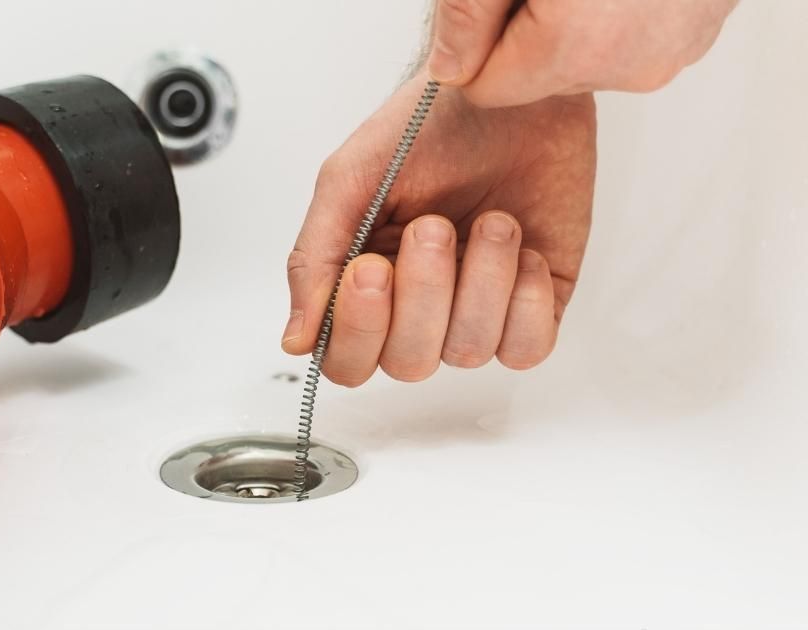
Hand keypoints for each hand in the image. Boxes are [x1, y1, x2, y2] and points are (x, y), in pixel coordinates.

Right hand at [282, 76, 595, 385]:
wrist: (506, 88)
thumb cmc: (425, 126)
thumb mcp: (347, 181)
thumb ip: (313, 261)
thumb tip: (295, 341)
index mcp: (364, 286)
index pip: (347, 360)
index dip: (358, 330)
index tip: (370, 268)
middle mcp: (417, 308)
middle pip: (407, 364)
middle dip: (423, 294)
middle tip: (433, 226)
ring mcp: (476, 309)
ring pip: (467, 352)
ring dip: (480, 281)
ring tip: (492, 221)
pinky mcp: (533, 303)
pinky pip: (527, 348)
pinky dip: (523, 299)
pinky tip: (521, 248)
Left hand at [428, 0, 737, 106]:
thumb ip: (466, 14)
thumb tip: (449, 65)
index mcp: (576, 47)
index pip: (486, 88)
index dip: (476, 39)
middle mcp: (631, 64)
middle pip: (537, 75)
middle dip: (525, 26)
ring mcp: (673, 49)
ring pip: (586, 55)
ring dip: (573, 14)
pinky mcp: (700, 28)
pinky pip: (633, 34)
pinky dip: (618, 5)